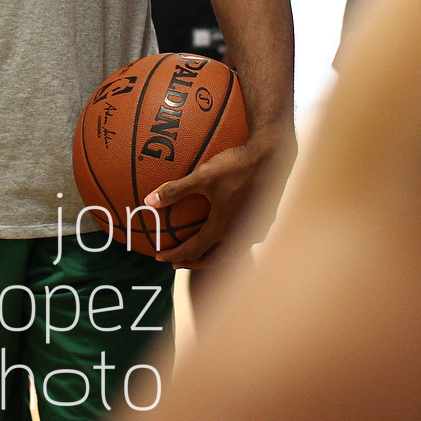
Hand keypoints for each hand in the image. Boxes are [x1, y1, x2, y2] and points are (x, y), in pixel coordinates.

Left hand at [142, 136, 278, 268]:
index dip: (174, 256)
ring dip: (215, 257)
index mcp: (222, 228)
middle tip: (177, 262)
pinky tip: (230, 234)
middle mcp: (240, 234)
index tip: (159, 257)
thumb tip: (148, 201)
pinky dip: (233, 244)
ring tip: (203, 253)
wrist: (272, 156)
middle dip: (194, 263)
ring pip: (233, 252)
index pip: (194, 251)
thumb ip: (175, 190)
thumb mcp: (202, 176)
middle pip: (214, 259)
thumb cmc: (236, 166)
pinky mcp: (265, 220)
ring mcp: (255, 229)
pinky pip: (246, 240)